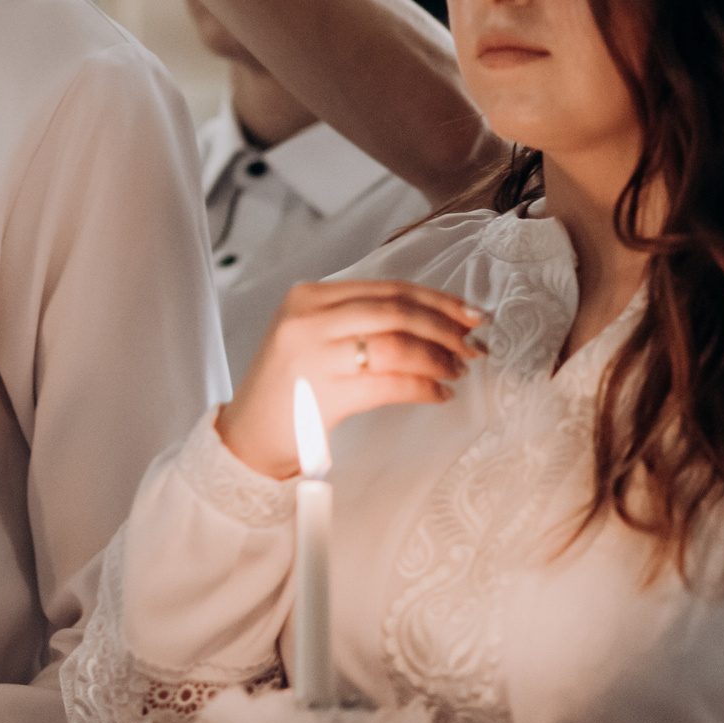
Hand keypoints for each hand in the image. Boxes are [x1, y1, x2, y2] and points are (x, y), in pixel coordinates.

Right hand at [214, 280, 483, 478]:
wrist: (249, 433)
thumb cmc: (289, 387)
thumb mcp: (312, 334)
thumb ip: (358, 318)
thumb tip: (431, 318)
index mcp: (307, 296)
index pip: (386, 288)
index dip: (435, 299)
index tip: (468, 313)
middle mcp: (308, 319)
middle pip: (395, 311)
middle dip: (444, 327)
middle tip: (474, 344)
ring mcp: (313, 355)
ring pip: (396, 345)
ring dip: (437, 357)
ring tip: (456, 369)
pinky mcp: (323, 394)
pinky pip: (388, 384)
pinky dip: (422, 387)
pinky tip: (439, 393)